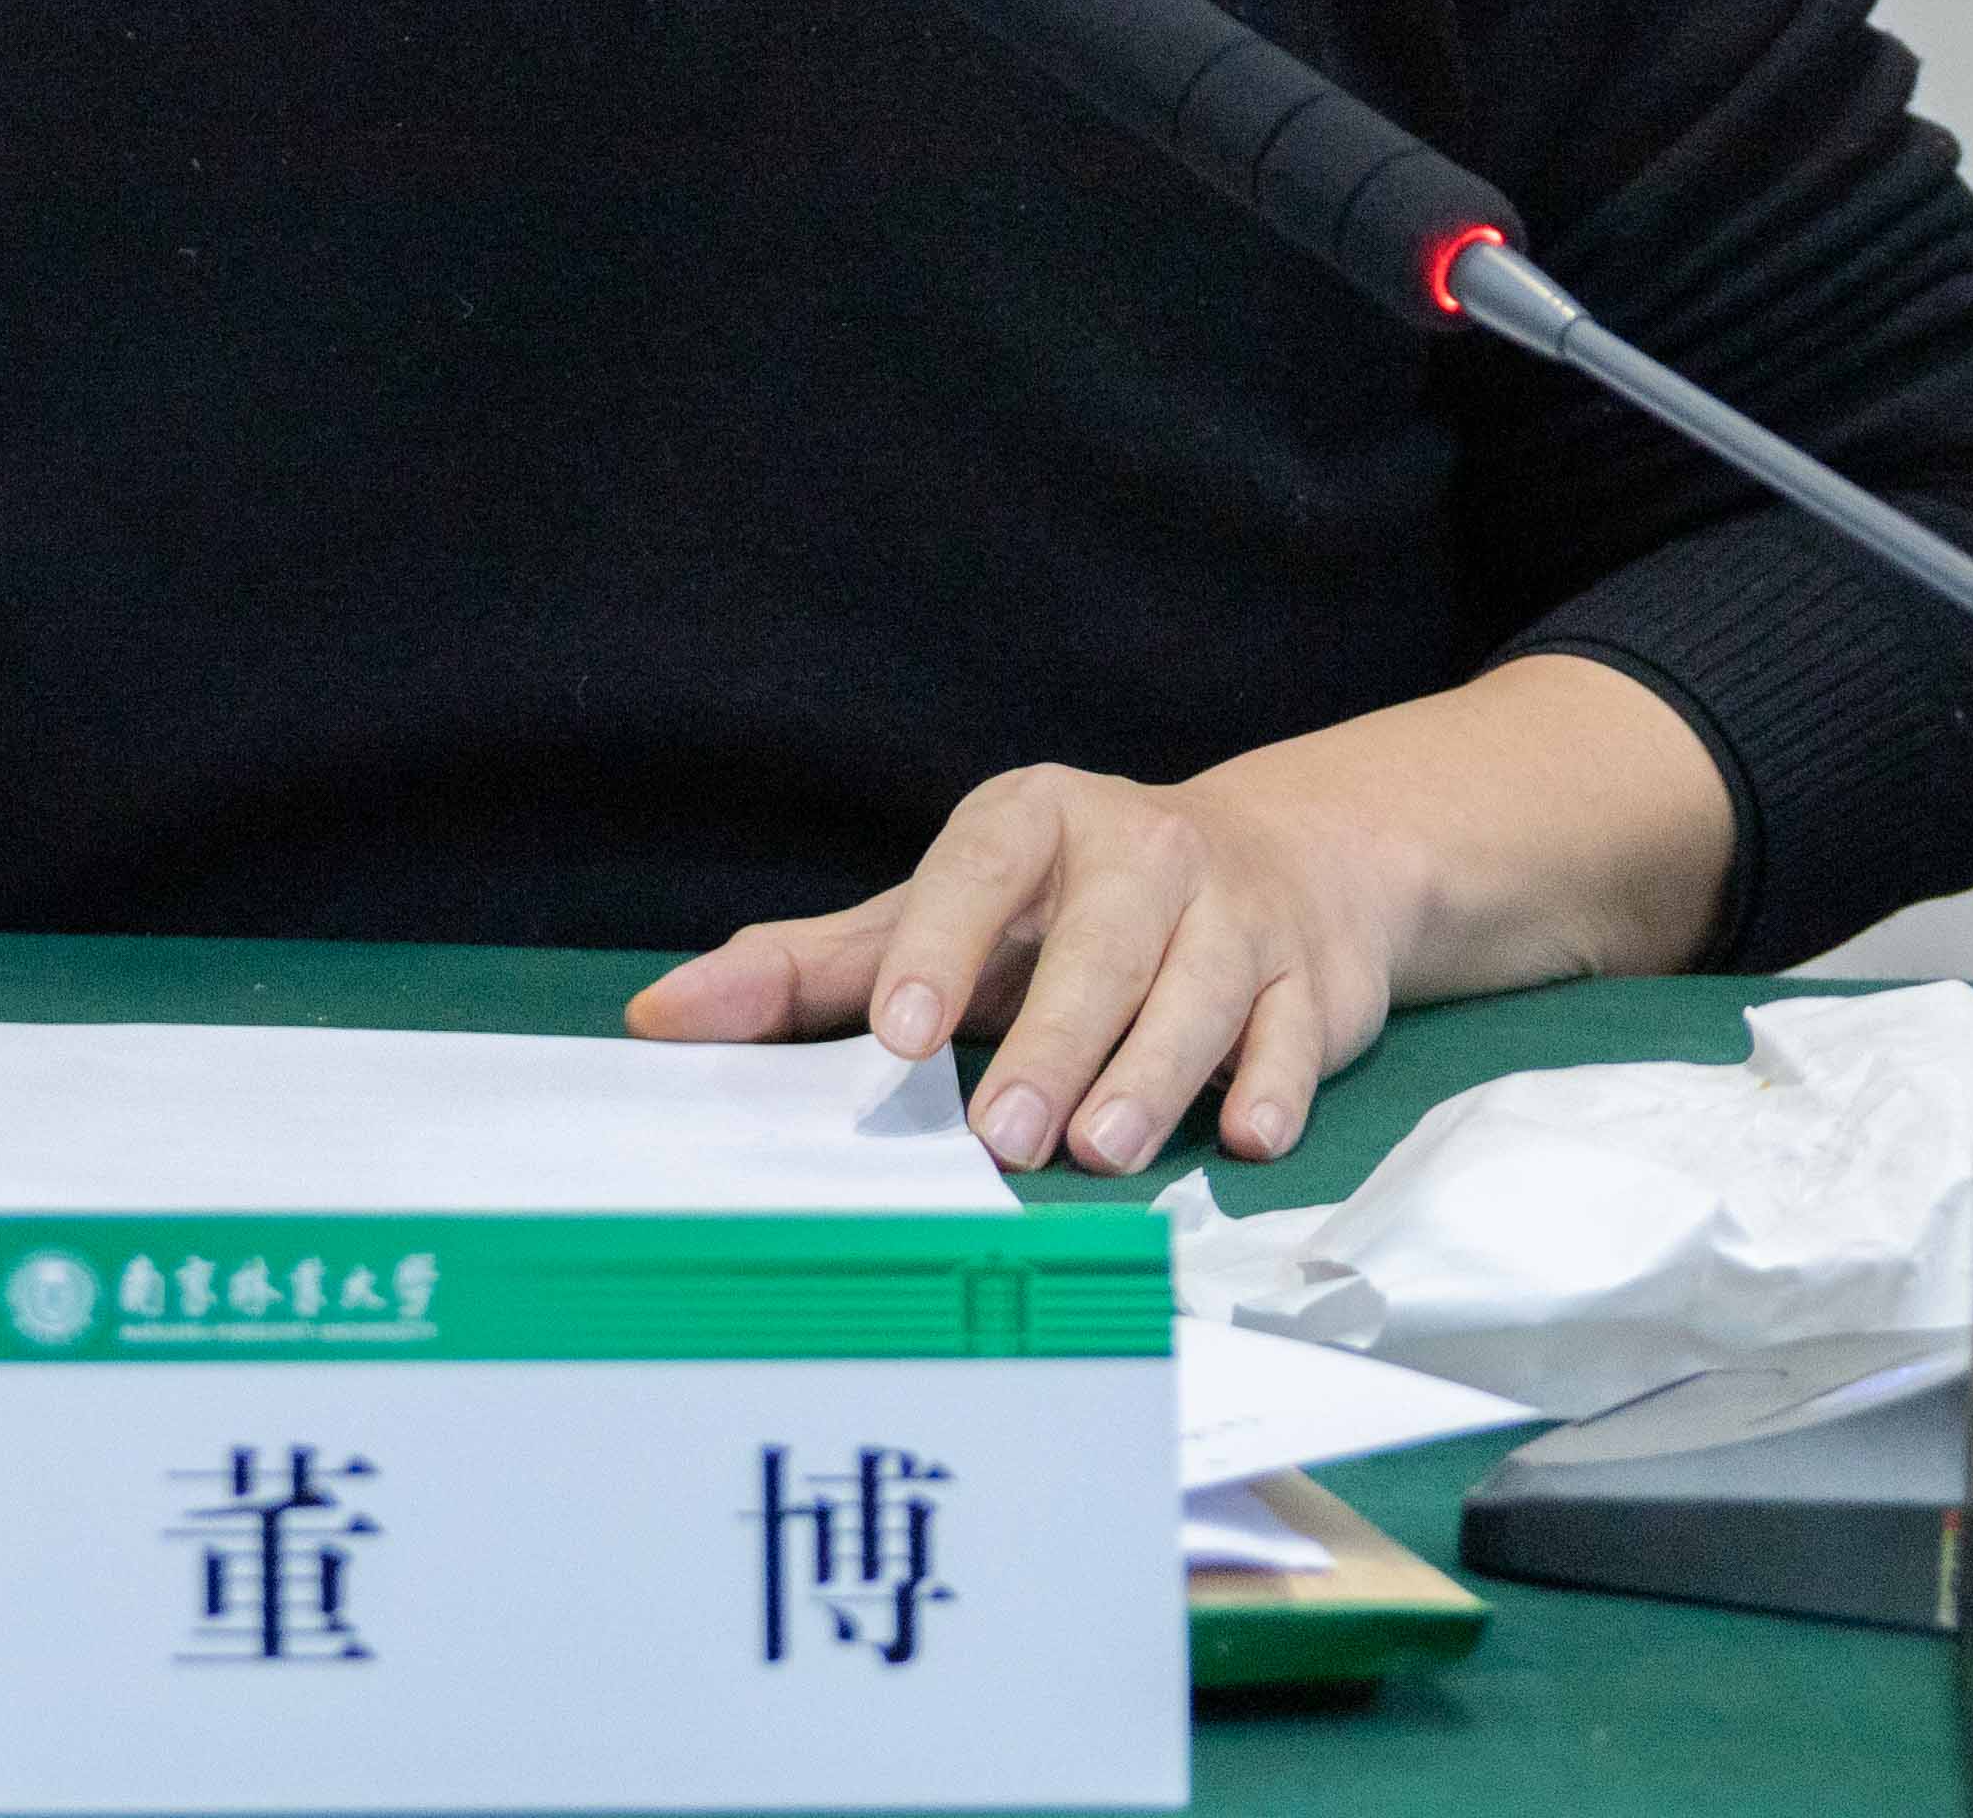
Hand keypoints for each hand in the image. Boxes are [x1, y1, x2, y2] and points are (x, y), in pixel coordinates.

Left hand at [625, 759, 1408, 1171]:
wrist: (1286, 864)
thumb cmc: (1068, 912)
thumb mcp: (944, 917)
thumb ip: (811, 971)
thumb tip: (659, 1019)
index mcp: (1036, 822)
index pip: (980, 865)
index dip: (938, 941)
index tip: (898, 1031)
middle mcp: (1145, 852)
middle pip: (1101, 944)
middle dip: (1051, 1040)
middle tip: (1000, 1135)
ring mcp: (1239, 916)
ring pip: (1199, 993)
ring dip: (1150, 1075)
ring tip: (1097, 1152)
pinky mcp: (1314, 983)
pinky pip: (1294, 1036)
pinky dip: (1272, 1085)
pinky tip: (1243, 1134)